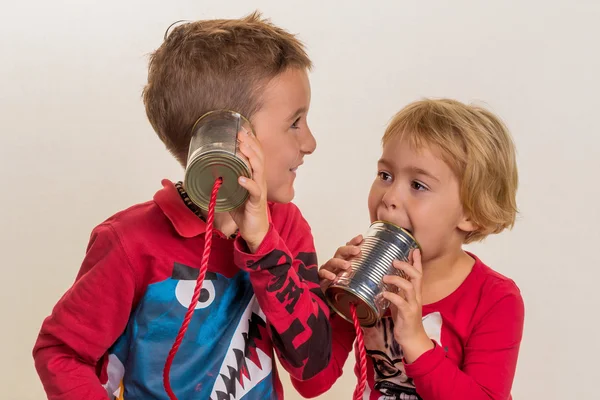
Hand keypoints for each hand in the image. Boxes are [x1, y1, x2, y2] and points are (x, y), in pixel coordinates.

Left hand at [229, 128, 268, 252]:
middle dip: (250, 144)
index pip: (256, 155)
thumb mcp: (233, 193)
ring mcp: (260, 190)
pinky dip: (248, 183)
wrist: (254, 231)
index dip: (251, 142)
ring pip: (259, 170)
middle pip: (259, 158)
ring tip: (242, 149)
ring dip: (250, 158)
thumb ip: (226, 182)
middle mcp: (260, 180)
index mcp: (255, 176)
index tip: (242, 130)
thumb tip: (210, 172)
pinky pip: (255, 190)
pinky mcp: (257, 202)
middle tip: (240, 134)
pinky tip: (242, 178)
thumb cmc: (245, 211)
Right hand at [318, 235, 362, 292]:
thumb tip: (379, 269)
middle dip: (348, 249)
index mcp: (343, 261)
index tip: (361, 238)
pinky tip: (333, 277)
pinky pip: (322, 273)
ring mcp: (328, 269)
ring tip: (347, 265)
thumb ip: (362, 271)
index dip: (354, 242)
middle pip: (340, 252)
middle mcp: (335, 263)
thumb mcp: (354, 278)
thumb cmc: (342, 286)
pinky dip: (327, 274)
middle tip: (357, 251)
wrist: (329, 297)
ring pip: (332, 261)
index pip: (348, 248)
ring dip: (340, 262)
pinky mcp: (320, 277)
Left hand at [382, 249, 433, 363]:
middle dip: (407, 266)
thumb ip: (398, 290)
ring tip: (385, 277)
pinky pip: (401, 303)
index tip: (413, 248)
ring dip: (397, 280)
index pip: (418, 273)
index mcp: (415, 292)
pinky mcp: (408, 314)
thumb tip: (388, 278)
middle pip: (417, 276)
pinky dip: (392, 296)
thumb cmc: (405, 319)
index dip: (416, 261)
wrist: (412, 339)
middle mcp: (417, 296)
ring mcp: (413, 305)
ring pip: (410, 287)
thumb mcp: (402, 301)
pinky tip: (384, 294)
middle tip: (394, 260)